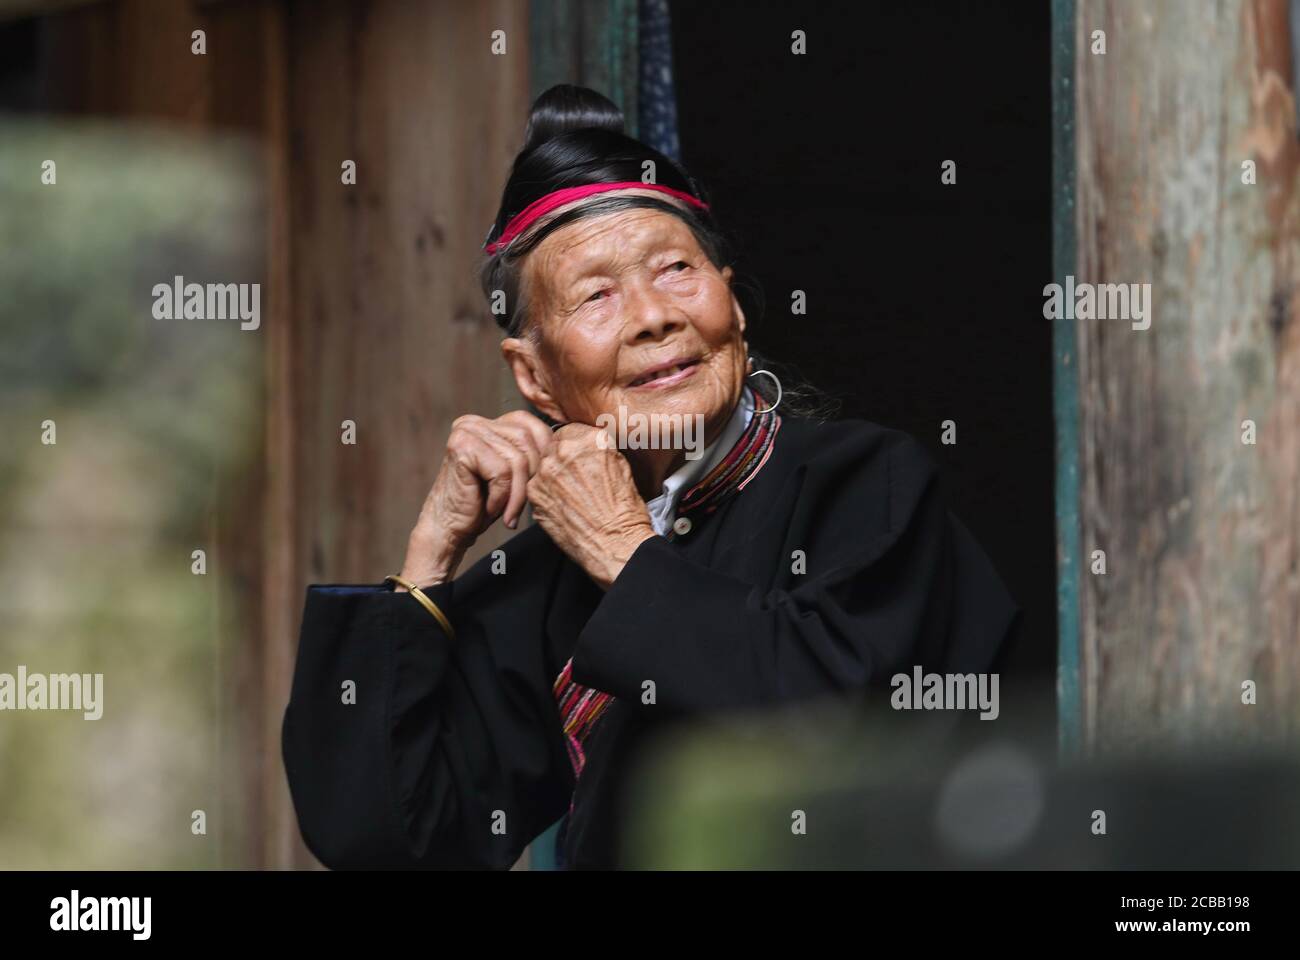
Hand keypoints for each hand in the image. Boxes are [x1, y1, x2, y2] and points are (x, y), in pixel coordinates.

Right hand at [399, 410, 553, 585]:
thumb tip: (569, 445)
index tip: (539, 487)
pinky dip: (502, 497)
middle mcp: (475, 422)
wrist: (449, 529)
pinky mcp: (461, 448)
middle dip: (533, 478)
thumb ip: (532, 455)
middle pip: (528, 441)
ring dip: (518, 494)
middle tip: (525, 506)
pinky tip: (490, 509)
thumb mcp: (515, 476)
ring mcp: (466, 431)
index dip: (544, 456)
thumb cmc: (485, 505)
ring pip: (517, 459)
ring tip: (508, 513)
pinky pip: (502, 472)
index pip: (534, 426)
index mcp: (489, 422)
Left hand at [526, 423, 656, 589]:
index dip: (575, 445)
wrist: (615, 544)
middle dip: (562, 458)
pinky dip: (545, 493)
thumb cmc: (624, 512)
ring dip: (552, 475)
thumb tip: (586, 446)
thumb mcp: (622, 467)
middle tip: (575, 478)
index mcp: (590, 439)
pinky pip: (535, 486)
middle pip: (553, 445)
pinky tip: (563, 505)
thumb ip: (598, 449)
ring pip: (543, 465)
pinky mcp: (534, 494)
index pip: (571, 429)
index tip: (578, 456)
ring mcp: (545, 472)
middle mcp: (564, 451)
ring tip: (570, 494)